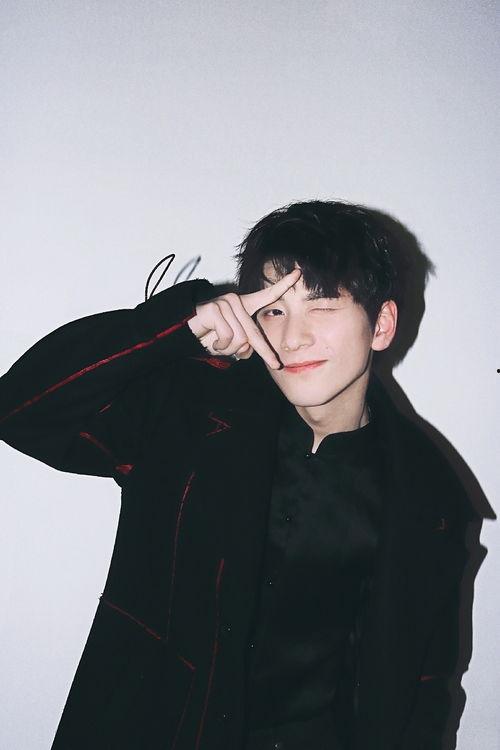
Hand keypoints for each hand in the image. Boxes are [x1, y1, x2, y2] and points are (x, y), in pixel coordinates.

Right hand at [187, 268, 301, 368]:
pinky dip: (219, 346)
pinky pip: (227, 336)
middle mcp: (236, 301)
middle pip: (253, 332)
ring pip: (240, 338)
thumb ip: (245, 345)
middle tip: (276, 364)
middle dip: (264, 351)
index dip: (283, 284)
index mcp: (243, 306)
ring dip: (228, 348)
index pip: (267, 295)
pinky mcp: (215, 309)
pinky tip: (211, 341)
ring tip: (217, 344)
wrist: (184, 333)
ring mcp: (225, 303)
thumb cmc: (209, 336)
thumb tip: (250, 351)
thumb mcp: (231, 343)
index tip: (299, 273)